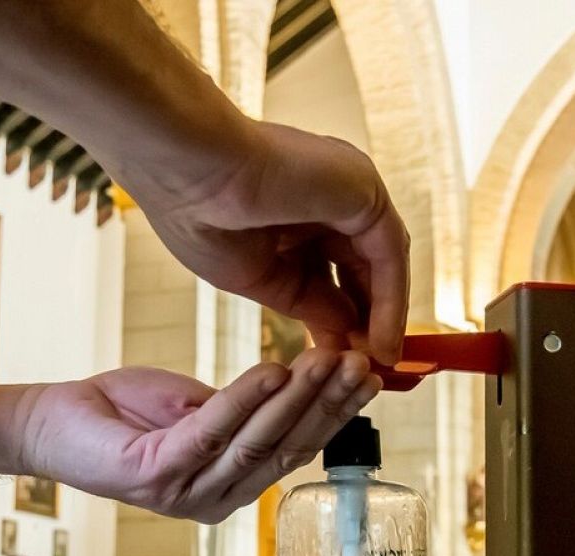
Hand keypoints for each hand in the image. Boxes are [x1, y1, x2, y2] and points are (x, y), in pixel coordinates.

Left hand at [18, 348, 380, 523]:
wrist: (52, 422)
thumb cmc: (124, 412)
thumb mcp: (198, 407)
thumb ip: (245, 408)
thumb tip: (297, 384)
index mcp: (233, 485)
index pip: (298, 448)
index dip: (335, 411)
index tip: (368, 371)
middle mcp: (217, 499)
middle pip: (288, 449)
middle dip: (329, 403)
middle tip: (362, 362)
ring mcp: (188, 494)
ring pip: (258, 443)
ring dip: (298, 398)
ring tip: (326, 359)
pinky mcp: (157, 476)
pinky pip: (212, 433)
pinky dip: (245, 399)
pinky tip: (272, 369)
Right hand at [137, 122, 408, 363]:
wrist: (185, 170)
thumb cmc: (199, 214)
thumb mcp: (259, 275)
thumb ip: (305, 300)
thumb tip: (344, 328)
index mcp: (296, 203)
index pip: (333, 265)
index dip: (340, 313)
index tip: (339, 355)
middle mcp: (329, 192)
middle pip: (363, 265)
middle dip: (367, 318)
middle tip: (366, 367)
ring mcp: (350, 188)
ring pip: (382, 263)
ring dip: (383, 317)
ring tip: (378, 364)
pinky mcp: (364, 193)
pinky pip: (389, 258)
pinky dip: (389, 305)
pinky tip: (379, 344)